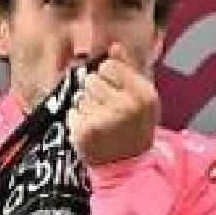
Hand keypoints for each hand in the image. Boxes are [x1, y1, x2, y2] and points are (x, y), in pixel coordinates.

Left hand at [67, 42, 160, 165]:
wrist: (129, 168)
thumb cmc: (135, 128)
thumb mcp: (142, 99)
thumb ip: (128, 69)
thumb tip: (114, 46)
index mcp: (143, 95)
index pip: (109, 65)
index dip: (108, 76)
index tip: (115, 90)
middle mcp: (125, 106)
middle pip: (91, 79)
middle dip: (96, 92)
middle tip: (108, 111)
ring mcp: (103, 120)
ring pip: (80, 95)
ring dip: (86, 106)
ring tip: (101, 122)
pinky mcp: (84, 132)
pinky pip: (72, 111)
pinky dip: (77, 120)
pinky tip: (92, 132)